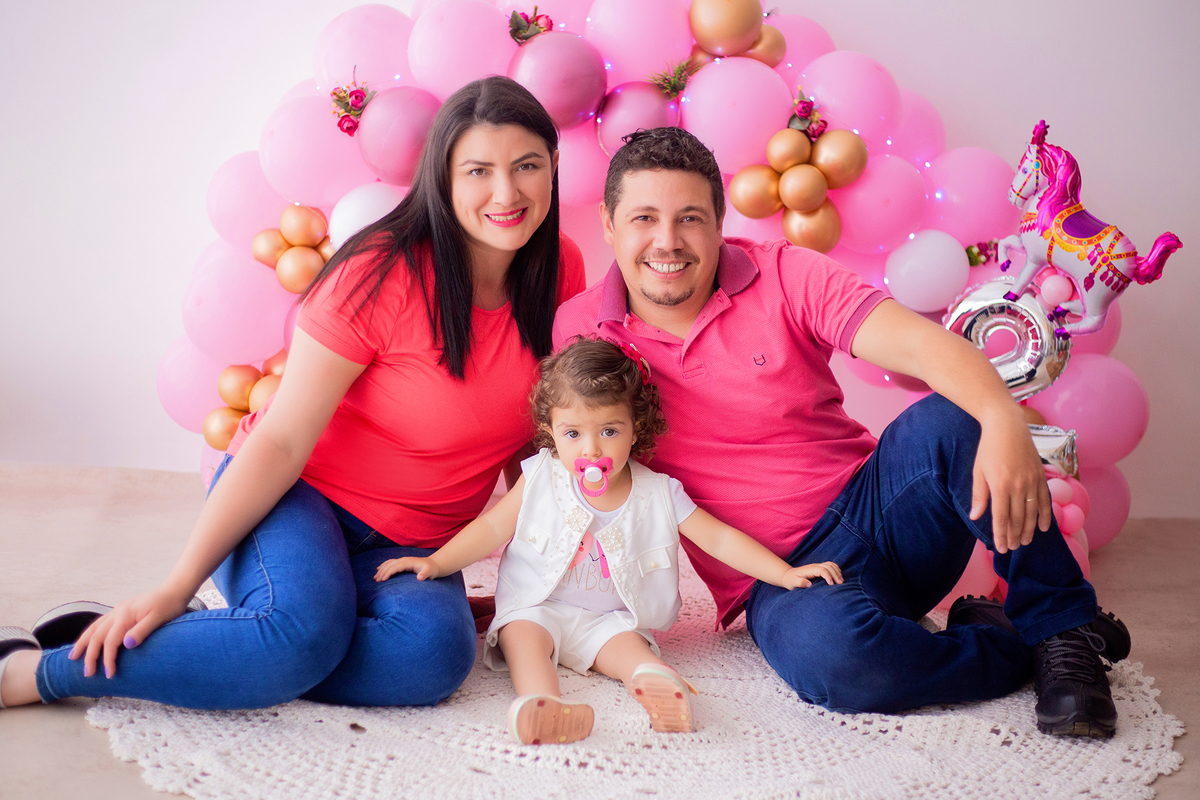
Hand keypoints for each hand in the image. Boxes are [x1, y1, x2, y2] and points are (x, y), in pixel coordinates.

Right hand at [69, 584, 192, 678]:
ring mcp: (118, 610)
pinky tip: (89, 640)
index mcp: (126, 615)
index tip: (110, 674)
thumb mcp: (159, 619)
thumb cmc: (169, 605)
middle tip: (87, 673)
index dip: (108, 659)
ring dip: (82, 642)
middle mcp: (118, 612)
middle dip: (89, 655)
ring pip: (94, 627)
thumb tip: (126, 644)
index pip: (111, 641)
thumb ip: (142, 631)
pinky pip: (100, 623)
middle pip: (96, 635)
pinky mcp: (122, 611)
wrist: (175, 589)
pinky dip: (91, 633)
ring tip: (73, 657)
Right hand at [374, 557, 439, 581]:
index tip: (382, 580)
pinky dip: (384, 565)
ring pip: (389, 563)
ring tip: (375, 578)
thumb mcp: (430, 572)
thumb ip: (425, 574)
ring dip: (381, 569)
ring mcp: (402, 560)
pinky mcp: (402, 562)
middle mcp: (404, 560)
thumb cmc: (431, 569)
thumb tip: (419, 578)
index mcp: (408, 562)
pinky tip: (378, 569)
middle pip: (390, 565)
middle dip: (382, 572)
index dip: (388, 572)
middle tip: (376, 581)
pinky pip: (390, 563)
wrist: (433, 565)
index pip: (395, 566)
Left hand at [781, 561, 842, 589]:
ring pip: (830, 565)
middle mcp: (814, 566)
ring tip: (841, 581)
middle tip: (841, 584)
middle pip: (828, 567)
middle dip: (835, 574)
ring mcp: (817, 566)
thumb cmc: (791, 581)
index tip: (832, 584)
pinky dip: (835, 568)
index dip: (828, 576)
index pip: (822, 570)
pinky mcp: (818, 568)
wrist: (788, 575)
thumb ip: (800, 583)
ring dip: (837, 571)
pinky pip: (829, 565)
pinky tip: (839, 574)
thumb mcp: (793, 583)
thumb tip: (809, 584)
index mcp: (810, 570)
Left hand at [969, 409, 1051, 553]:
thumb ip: (979, 495)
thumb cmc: (988, 448)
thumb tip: (976, 517)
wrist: (1007, 425)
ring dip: (1029, 530)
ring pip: (1032, 512)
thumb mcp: (978, 471)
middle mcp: (1018, 486)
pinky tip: (1043, 527)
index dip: (1001, 535)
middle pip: (1018, 518)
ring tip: (1025, 542)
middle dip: (1015, 536)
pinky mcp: (1041, 476)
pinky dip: (1044, 515)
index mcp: (1000, 486)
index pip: (1001, 518)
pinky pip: (1045, 500)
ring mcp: (1032, 481)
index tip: (1001, 548)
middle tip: (1012, 548)